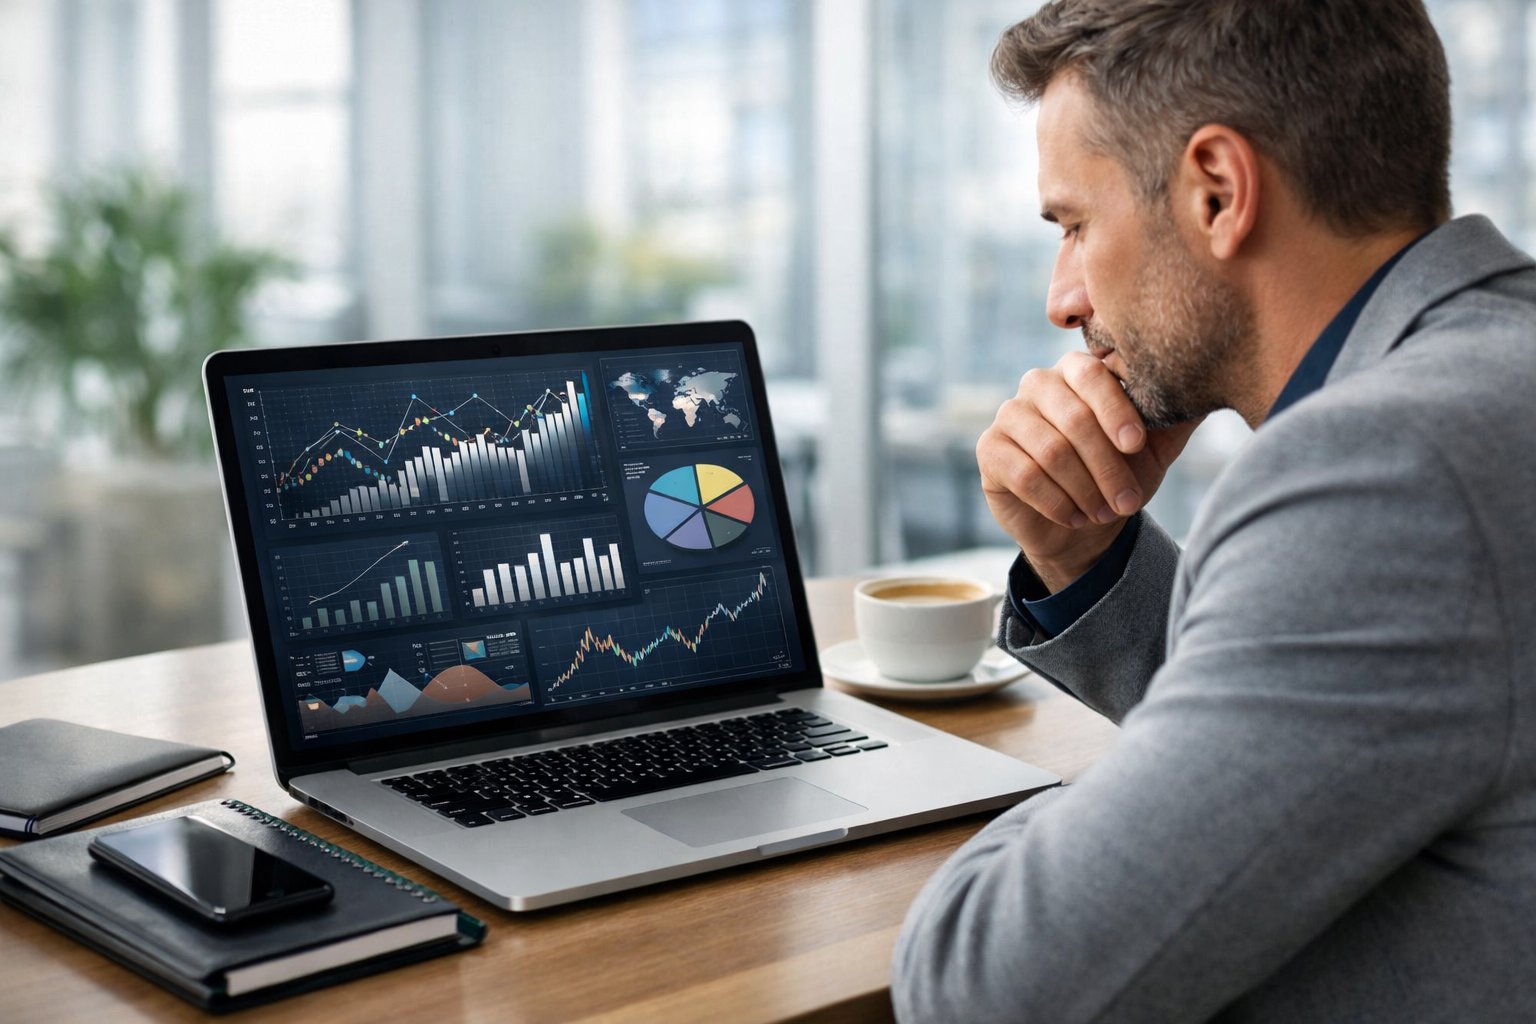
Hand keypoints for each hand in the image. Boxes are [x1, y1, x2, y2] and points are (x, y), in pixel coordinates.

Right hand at [976, 352, 1199, 591]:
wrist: (1084, 522)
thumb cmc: (1120, 473)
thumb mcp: (1155, 446)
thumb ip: (1174, 414)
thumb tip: (1208, 385)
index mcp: (1078, 370)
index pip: (1092, 374)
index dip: (1115, 410)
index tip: (1136, 446)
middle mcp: (1038, 383)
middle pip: (1073, 418)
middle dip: (1107, 467)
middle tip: (1129, 502)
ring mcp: (1010, 415)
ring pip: (1051, 451)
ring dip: (1085, 489)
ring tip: (1105, 512)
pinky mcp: (990, 450)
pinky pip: (1025, 475)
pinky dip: (1057, 502)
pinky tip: (1076, 517)